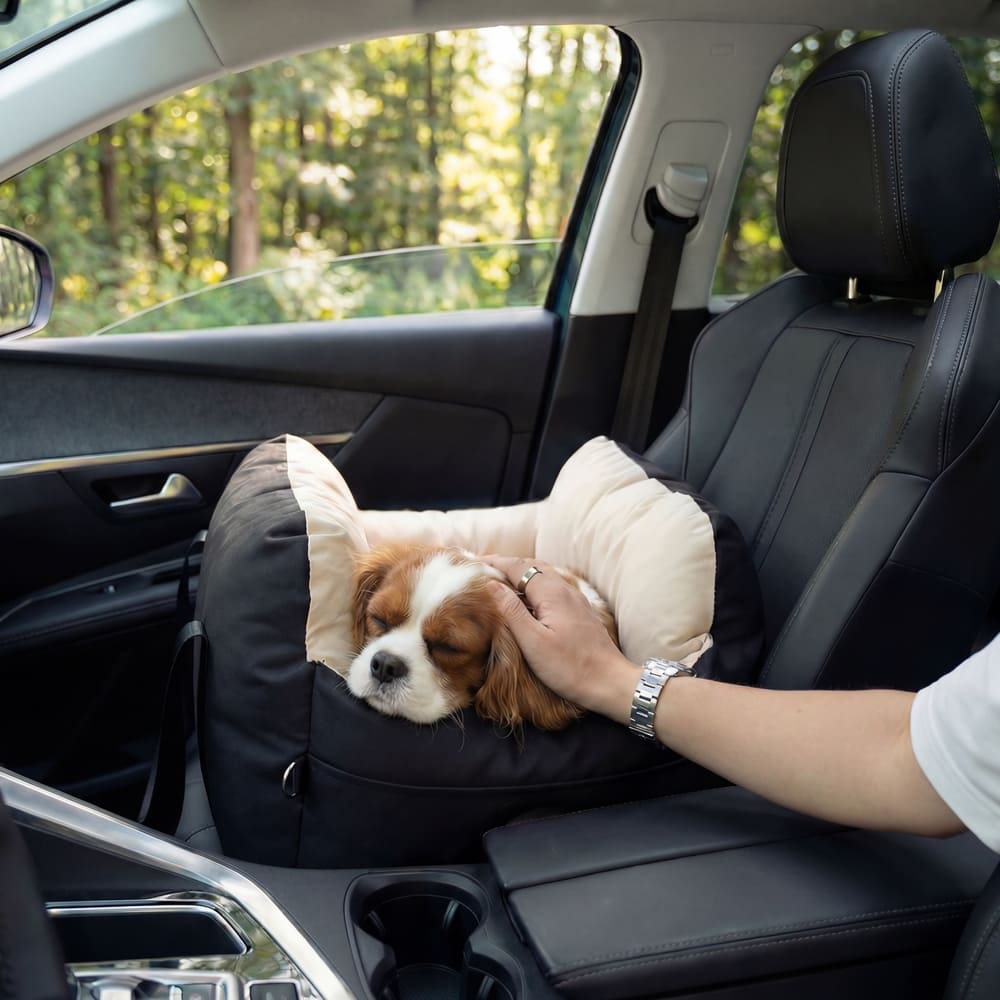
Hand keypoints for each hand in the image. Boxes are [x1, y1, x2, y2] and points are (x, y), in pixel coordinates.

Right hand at [483, 555, 640, 723]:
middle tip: (484, 567)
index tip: (474, 563)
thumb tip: (492, 584)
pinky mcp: (580, 611)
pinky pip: (553, 587)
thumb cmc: (570, 667)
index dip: (496, 562)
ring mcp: (575, 599)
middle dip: (507, 564)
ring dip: (521, 573)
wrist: (609, 682)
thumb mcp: (533, 642)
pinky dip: (534, 584)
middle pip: (532, 566)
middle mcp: (565, 590)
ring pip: (544, 575)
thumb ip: (511, 610)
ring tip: (501, 579)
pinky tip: (529, 598)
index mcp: (551, 593)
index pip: (518, 567)